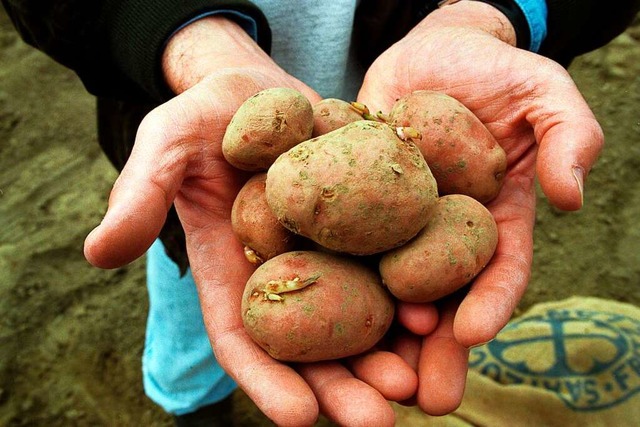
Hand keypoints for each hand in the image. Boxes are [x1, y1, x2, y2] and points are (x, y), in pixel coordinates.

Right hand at [83, 16, 414, 425]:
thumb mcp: (167, 146)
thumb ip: (140, 195)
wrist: (259, 87)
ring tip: (418, 383)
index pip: (245, 337)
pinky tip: (444, 315)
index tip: (299, 419)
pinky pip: (394, 262)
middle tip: (379, 418)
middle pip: (312, 342)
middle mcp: (284, 271)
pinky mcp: (368, 222)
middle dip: (342, 386)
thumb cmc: (206, 117)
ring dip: (389, 353)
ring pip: (359, 315)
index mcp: (232, 269)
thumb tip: (98, 253)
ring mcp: (329, 251)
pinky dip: (416, 292)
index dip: (267, 379)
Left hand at [358, 1, 603, 413]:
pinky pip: (336, 236)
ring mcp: (393, 220)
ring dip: (377, 331)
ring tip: (365, 376)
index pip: (496, 267)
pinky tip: (308, 302)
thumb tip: (571, 196)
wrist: (429, 53)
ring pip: (384, 281)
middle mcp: (441, 231)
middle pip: (439, 295)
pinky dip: (325, 269)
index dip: (488, 301)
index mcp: (493, 218)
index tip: (472, 335)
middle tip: (420, 397)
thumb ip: (568, 134)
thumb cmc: (493, 69)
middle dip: (432, 347)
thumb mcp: (543, 91)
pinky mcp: (352, 201)